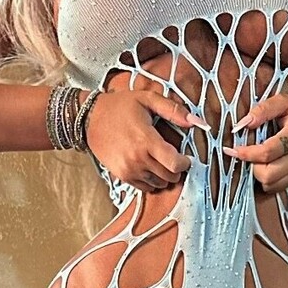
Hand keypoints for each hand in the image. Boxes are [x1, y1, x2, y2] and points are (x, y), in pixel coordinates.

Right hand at [85, 81, 199, 191]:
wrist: (90, 118)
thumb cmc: (120, 106)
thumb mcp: (148, 100)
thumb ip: (174, 110)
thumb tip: (197, 122)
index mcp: (146, 140)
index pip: (175, 164)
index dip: (185, 162)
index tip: (185, 157)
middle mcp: (138, 158)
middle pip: (169, 176)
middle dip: (176, 169)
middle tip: (174, 157)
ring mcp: (129, 169)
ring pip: (159, 184)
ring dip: (164, 175)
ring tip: (160, 161)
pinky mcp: (122, 176)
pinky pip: (145, 187)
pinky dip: (152, 180)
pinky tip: (149, 166)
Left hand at [230, 95, 287, 193]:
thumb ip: (264, 109)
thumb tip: (244, 122)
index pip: (266, 152)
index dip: (246, 153)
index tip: (232, 149)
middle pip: (267, 175)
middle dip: (252, 167)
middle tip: (247, 155)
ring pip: (271, 185)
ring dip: (258, 176)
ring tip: (256, 161)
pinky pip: (278, 188)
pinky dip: (267, 182)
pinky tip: (265, 168)